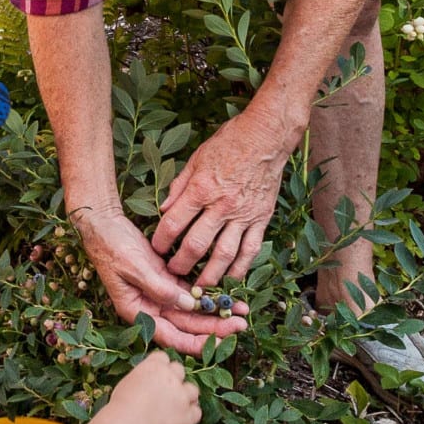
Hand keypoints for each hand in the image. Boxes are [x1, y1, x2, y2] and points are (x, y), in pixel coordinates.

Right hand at [75, 207, 248, 356]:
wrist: (104, 225)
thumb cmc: (113, 247)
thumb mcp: (135, 268)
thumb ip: (161, 289)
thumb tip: (189, 306)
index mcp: (138, 313)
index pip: (172, 338)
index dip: (198, 343)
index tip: (222, 342)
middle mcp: (152, 309)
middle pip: (188, 327)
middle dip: (216, 328)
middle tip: (243, 325)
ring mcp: (162, 295)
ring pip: (194, 311)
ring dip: (218, 313)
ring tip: (243, 312)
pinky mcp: (169, 280)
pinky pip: (193, 294)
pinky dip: (210, 295)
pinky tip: (230, 296)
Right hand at [108, 351, 201, 423]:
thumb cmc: (120, 407)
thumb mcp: (127, 383)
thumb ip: (142, 378)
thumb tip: (145, 382)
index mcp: (155, 366)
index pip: (163, 357)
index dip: (160, 367)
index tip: (156, 376)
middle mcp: (172, 377)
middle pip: (180, 370)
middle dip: (174, 379)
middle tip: (165, 392)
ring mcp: (182, 396)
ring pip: (193, 390)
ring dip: (186, 396)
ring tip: (176, 407)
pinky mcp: (188, 415)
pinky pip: (196, 412)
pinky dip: (190, 416)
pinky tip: (181, 420)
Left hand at [153, 111, 297, 286]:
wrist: (268, 137)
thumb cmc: (230, 143)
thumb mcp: (197, 158)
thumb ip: (180, 185)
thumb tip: (163, 208)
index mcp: (202, 188)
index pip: (175, 222)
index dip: (161, 239)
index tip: (156, 249)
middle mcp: (222, 205)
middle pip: (196, 244)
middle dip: (181, 263)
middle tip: (172, 273)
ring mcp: (243, 215)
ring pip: (224, 254)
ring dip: (209, 274)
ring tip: (199, 286)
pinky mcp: (261, 219)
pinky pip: (250, 250)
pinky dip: (240, 268)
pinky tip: (231, 279)